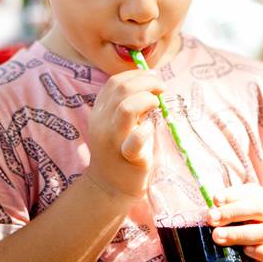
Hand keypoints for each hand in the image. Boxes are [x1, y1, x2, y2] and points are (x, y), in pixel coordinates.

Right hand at [84, 69, 163, 199]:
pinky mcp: (128, 158)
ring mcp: (113, 141)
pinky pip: (136, 140)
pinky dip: (147, 130)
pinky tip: (151, 129)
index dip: (137, 74)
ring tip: (157, 105)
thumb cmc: (121, 150)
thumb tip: (154, 81)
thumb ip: (130, 104)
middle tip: (161, 89)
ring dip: (147, 99)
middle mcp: (102, 123)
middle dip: (147, 82)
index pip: (115, 82)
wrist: (109, 187)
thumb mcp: (119, 123)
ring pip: (126, 108)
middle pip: (121, 89)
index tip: (153, 77)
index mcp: (100, 111)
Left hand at [207, 183, 262, 261]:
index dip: (230, 195)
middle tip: (211, 218)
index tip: (215, 200)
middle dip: (231, 213)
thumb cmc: (250, 223)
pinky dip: (259, 251)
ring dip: (237, 234)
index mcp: (259, 198)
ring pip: (260, 232)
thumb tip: (209, 213)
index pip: (248, 193)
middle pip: (255, 208)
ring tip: (217, 236)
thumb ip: (225, 209)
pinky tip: (246, 251)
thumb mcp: (238, 211)